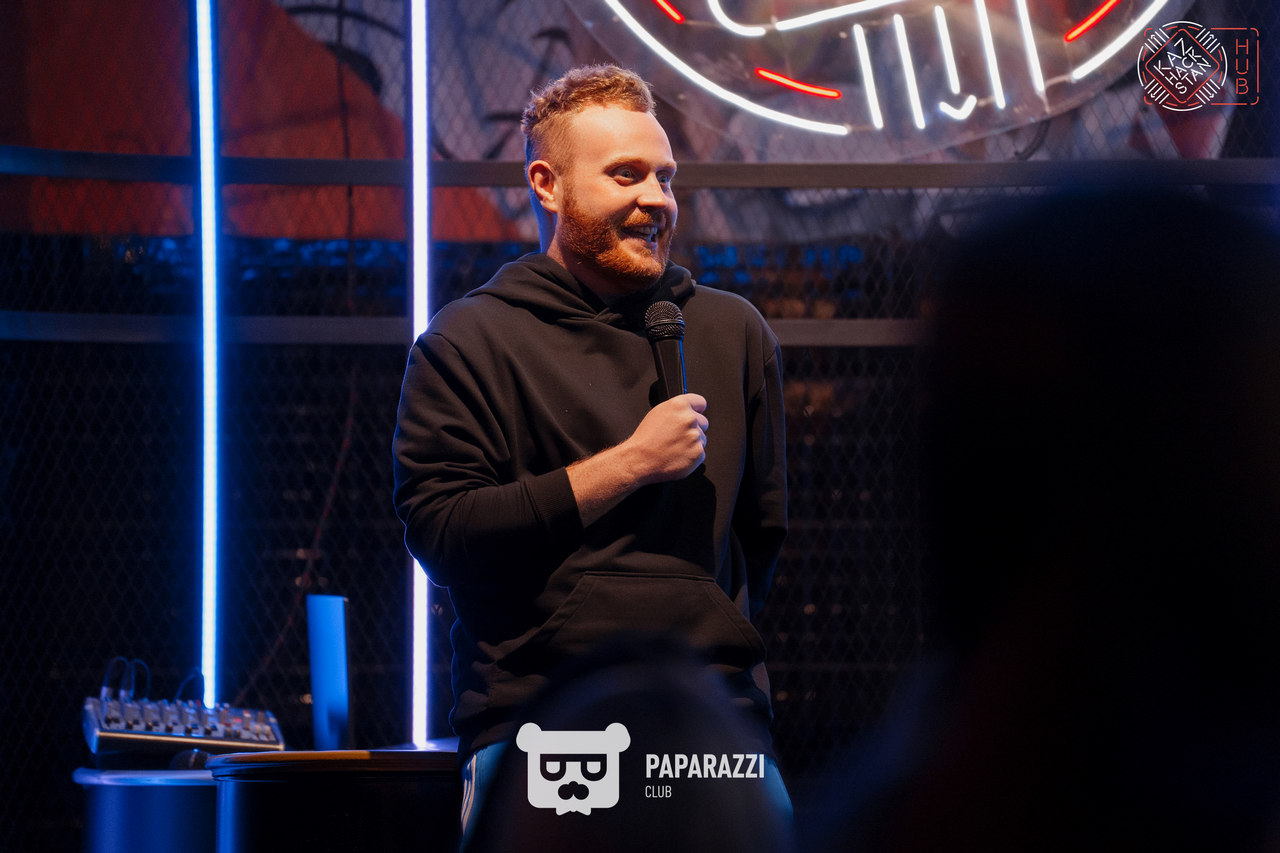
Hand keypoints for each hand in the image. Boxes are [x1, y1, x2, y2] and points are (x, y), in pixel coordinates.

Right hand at [567, 394, 708, 525]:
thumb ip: (673, 411)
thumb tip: (689, 409)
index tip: (689, 416)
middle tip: (674, 439)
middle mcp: (688, 419)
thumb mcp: (654, 416)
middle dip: (692, 430)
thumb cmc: (639, 440)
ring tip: (670, 450)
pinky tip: (673, 460)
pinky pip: (700, 456)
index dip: (694, 410)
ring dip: (690, 445)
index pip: (700, 401)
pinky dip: (690, 459)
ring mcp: (694, 438)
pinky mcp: (696, 455)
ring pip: (702, 440)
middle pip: (703, 422)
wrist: (635, 462)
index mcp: (678, 405)